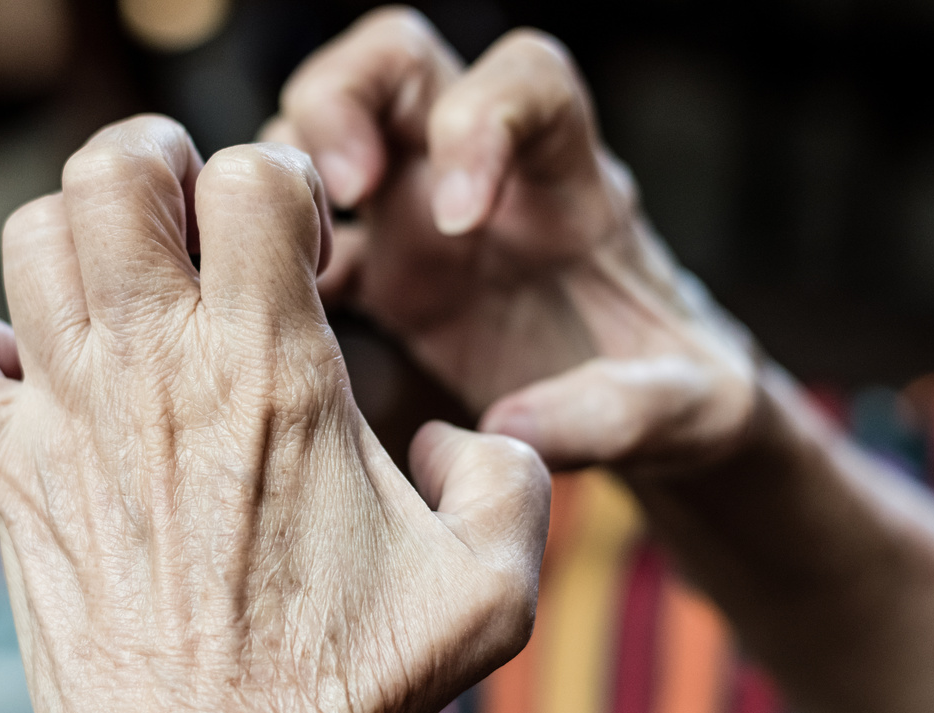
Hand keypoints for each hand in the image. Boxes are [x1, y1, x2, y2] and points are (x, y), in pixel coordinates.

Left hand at [0, 115, 548, 712]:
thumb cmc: (344, 686)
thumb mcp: (490, 589)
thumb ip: (515, 478)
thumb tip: (458, 435)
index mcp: (275, 368)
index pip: (253, 175)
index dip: (284, 181)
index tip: (300, 243)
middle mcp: (158, 367)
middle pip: (114, 171)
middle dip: (160, 163)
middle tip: (195, 213)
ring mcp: (67, 414)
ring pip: (31, 238)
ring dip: (78, 234)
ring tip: (128, 277)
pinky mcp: (7, 474)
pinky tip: (22, 365)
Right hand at [267, 8, 757, 473]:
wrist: (648, 419)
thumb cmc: (682, 397)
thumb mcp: (690, 413)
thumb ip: (619, 413)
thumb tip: (509, 427)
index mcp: (572, 186)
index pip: (527, 81)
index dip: (481, 119)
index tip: (462, 220)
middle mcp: (489, 178)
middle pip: (396, 64)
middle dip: (345, 100)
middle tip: (338, 194)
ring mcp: (424, 219)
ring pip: (327, 131)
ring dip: (282, 171)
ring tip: (272, 258)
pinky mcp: (387, 276)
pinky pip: (302, 235)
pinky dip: (260, 253)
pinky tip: (243, 305)